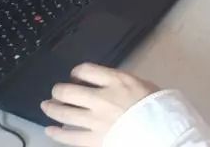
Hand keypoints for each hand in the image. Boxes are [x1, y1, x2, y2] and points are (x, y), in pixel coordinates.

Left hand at [41, 62, 158, 145]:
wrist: (163, 132)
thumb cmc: (158, 107)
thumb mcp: (144, 85)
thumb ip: (123, 83)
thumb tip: (111, 84)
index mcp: (116, 81)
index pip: (87, 70)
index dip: (77, 71)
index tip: (75, 74)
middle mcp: (101, 98)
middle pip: (69, 90)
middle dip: (59, 90)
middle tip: (55, 91)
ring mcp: (95, 120)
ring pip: (64, 112)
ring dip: (52, 108)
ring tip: (46, 106)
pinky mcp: (93, 140)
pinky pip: (69, 136)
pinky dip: (57, 132)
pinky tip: (50, 130)